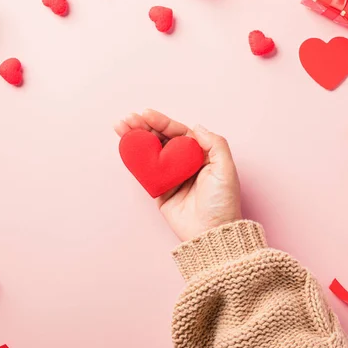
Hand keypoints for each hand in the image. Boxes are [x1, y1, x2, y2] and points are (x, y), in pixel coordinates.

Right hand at [114, 110, 241, 241]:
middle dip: (144, 127)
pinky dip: (133, 159)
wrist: (211, 233)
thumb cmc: (222, 203)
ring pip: (150, 152)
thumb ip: (215, 144)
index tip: (146, 114)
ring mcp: (170, 176)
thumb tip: (196, 126)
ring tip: (121, 127)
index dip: (162, 122)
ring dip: (135, 139)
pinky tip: (125, 147)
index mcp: (200, 154)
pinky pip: (144, 172)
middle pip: (161, 139)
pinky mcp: (159, 190)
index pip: (178, 132)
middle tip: (128, 119)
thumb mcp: (226, 169)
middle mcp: (184, 163)